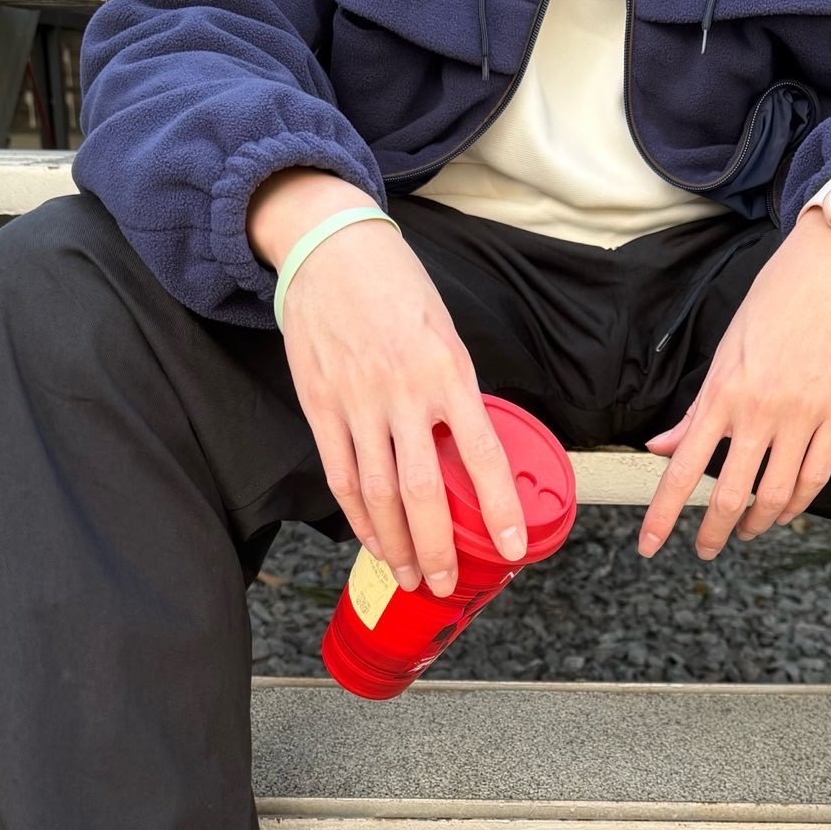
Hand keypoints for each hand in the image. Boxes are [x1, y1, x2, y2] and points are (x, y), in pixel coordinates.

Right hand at [249, 170, 525, 595]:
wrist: (330, 246)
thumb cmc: (397, 285)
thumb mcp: (446, 330)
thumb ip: (456, 390)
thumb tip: (470, 448)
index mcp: (448, 371)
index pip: (482, 454)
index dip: (499, 507)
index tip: (510, 546)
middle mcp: (402, 392)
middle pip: (421, 491)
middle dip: (436, 547)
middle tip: (444, 583)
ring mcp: (356, 402)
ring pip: (377, 493)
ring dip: (394, 543)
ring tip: (408, 574)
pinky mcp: (319, 404)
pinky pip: (340, 475)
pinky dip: (356, 516)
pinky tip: (371, 539)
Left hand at [639, 211, 830, 558]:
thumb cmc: (777, 301)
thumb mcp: (726, 350)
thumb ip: (697, 407)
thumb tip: (660, 446)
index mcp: (723, 393)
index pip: (682, 469)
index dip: (663, 515)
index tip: (649, 545)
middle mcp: (759, 410)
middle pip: (730, 494)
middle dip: (713, 532)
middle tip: (706, 548)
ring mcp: (803, 415)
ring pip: (776, 494)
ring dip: (756, 524)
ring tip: (747, 532)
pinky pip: (817, 476)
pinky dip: (798, 504)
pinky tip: (785, 512)